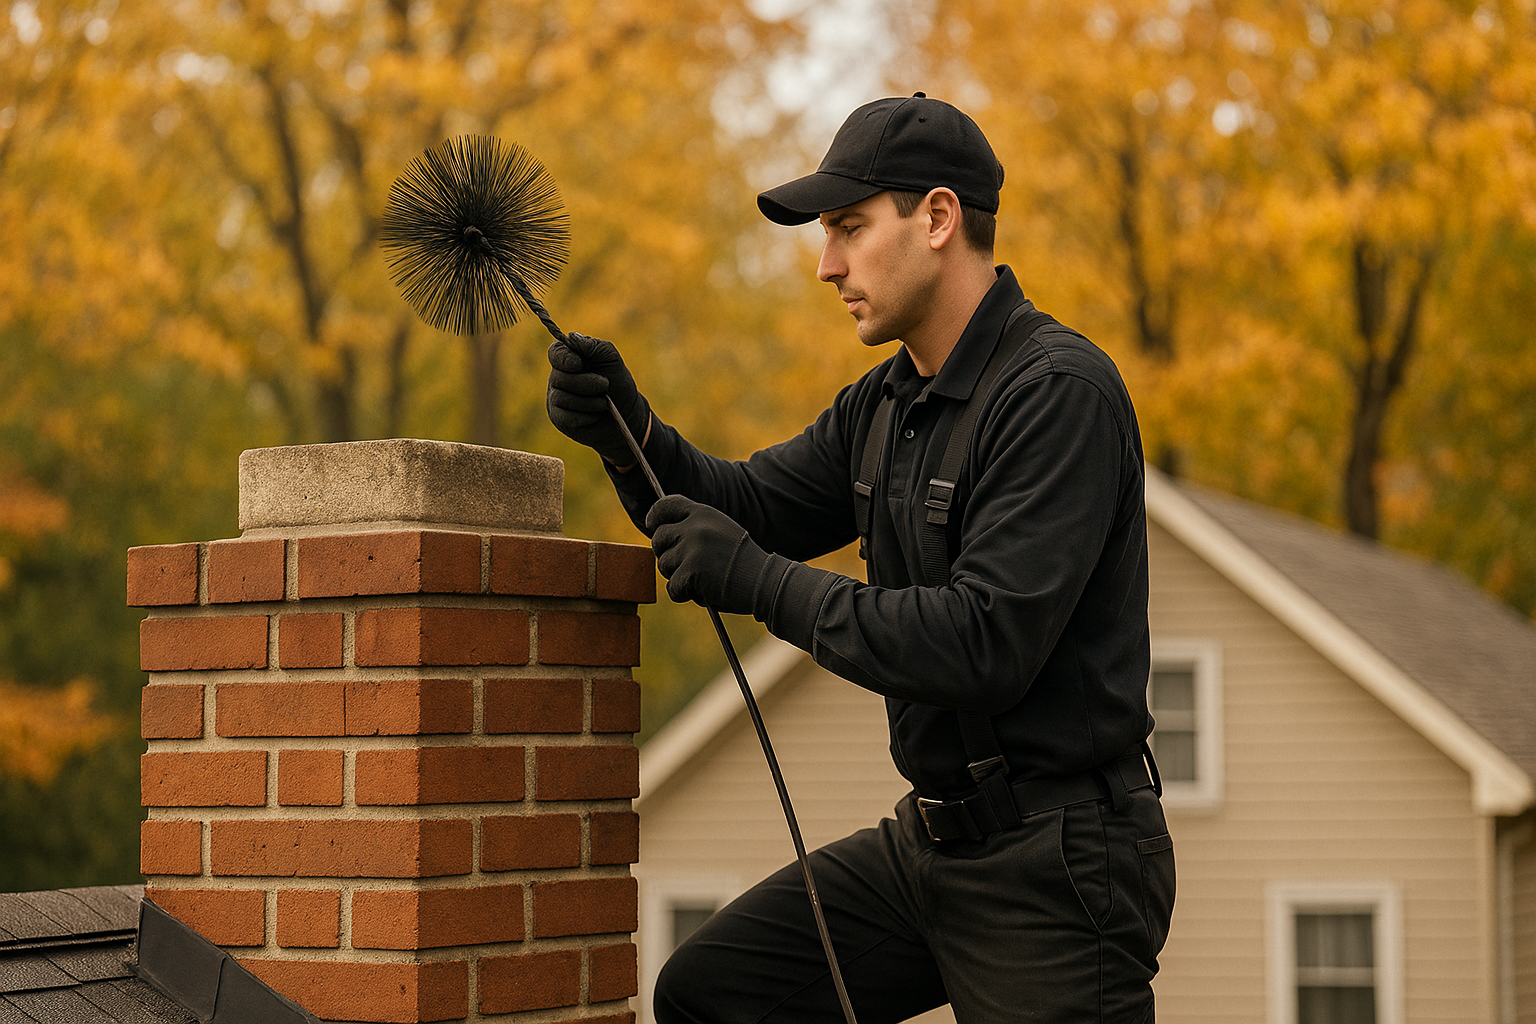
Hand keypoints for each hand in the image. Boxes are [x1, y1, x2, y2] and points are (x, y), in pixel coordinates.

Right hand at [547, 332, 650, 466]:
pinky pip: (564, 416)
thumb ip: (594, 346)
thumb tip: (572, 337)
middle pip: (558, 377)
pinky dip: (584, 416)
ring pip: (561, 397)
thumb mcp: (612, 360)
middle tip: (605, 385)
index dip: (564, 358)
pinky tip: (595, 415)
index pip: (555, 352)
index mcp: (569, 358)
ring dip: (588, 401)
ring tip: (603, 403)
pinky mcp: (559, 418)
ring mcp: (555, 397)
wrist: (626, 415)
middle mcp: (558, 376)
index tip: (579, 364)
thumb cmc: (618, 383)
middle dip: (585, 382)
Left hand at [647, 495, 773, 614]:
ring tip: (703, 579)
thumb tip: (660, 535)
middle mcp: (694, 526)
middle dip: (666, 555)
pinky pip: (672, 588)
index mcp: (703, 513)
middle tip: (685, 567)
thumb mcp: (720, 531)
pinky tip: (705, 591)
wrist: (765, 581)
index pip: (665, 505)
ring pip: (664, 565)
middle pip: (658, 539)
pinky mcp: (691, 572)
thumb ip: (694, 528)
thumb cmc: (743, 562)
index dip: (655, 517)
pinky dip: (684, 594)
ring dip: (678, 577)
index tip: (654, 527)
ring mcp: (691, 548)